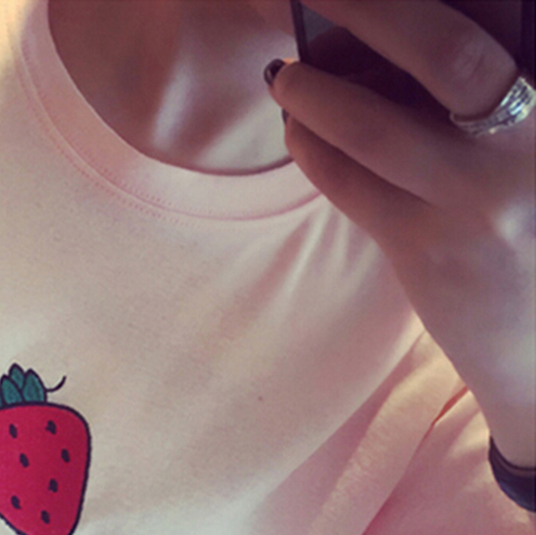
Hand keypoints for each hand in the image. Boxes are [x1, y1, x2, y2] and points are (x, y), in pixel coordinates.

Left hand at [267, 0, 534, 464]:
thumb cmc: (532, 230)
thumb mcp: (528, 154)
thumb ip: (495, 98)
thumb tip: (403, 38)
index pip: (497, 21)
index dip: (414, 7)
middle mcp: (531, 144)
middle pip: (444, 50)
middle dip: (368, 10)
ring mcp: (478, 201)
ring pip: (375, 125)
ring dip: (313, 90)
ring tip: (283, 76)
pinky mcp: (424, 250)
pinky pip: (349, 183)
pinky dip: (312, 146)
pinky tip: (296, 128)